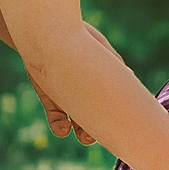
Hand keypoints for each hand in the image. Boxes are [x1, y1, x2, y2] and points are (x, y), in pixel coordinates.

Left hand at [28, 22, 117, 143]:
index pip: (116, 102)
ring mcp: (70, 97)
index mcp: (105, 78)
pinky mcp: (51, 100)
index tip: (121, 123)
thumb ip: (112, 61)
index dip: (120, 115)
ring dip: (83, 134)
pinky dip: (60, 127)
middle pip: (98, 117)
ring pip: (79, 123)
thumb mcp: (97, 45)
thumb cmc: (75, 34)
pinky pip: (58, 119)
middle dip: (100, 130)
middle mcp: (88, 91)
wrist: (40, 32)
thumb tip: (128, 75)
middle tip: (98, 135)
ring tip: (85, 137)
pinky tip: (64, 127)